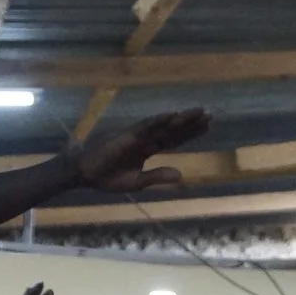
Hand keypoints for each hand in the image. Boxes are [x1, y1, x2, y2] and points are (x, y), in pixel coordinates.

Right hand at [75, 108, 209, 194]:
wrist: (85, 174)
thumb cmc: (107, 178)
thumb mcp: (137, 182)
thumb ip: (158, 176)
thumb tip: (181, 175)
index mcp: (148, 149)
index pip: (174, 139)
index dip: (190, 133)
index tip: (208, 126)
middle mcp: (145, 139)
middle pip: (173, 129)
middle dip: (192, 122)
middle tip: (211, 113)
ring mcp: (137, 135)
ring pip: (164, 125)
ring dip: (181, 118)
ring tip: (200, 112)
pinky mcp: (127, 135)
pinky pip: (146, 126)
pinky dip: (159, 120)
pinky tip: (174, 115)